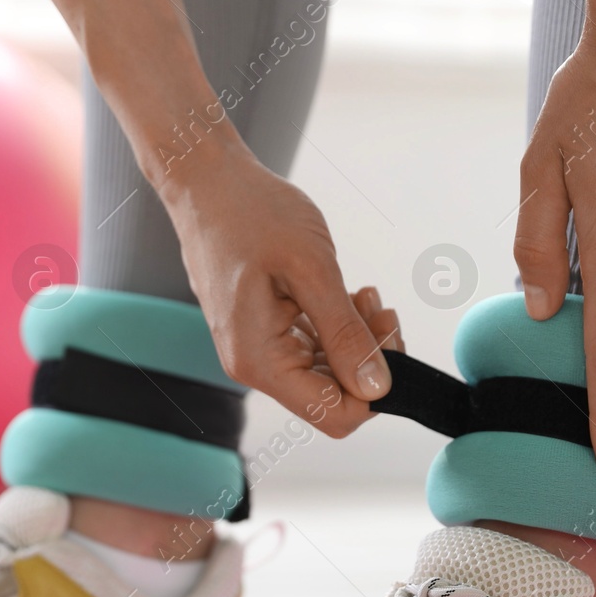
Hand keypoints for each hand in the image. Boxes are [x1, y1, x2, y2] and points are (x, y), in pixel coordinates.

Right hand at [159, 140, 398, 437]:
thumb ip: (345, 334)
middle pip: (333, 396)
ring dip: (355, 339)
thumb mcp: (311, 269)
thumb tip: (377, 388)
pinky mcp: (262, 331)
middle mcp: (254, 366)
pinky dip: (336, 327)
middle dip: (368, 358)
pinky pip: (310, 349)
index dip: (374, 388)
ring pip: (326, 372)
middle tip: (379, 307)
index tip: (388, 335)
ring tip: (363, 293)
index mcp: (260, 361)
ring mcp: (256, 350)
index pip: (335, 415)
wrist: (207, 181)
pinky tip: (345, 295)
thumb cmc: (251, 212)